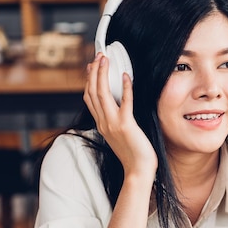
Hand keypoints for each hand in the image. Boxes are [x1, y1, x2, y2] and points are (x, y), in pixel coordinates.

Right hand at [83, 53, 157, 181]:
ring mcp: (113, 124)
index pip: (89, 98)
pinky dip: (125, 88)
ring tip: (106, 60)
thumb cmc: (134, 155)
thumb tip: (120, 107)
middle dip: (94, 72)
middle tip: (98, 56)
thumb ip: (116, 121)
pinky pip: (124, 102)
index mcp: (101, 124)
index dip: (89, 80)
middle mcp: (103, 122)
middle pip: (92, 92)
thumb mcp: (120, 135)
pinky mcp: (126, 125)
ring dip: (103, 74)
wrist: (138, 171)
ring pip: (102, 94)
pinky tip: (126, 76)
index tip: (92, 67)